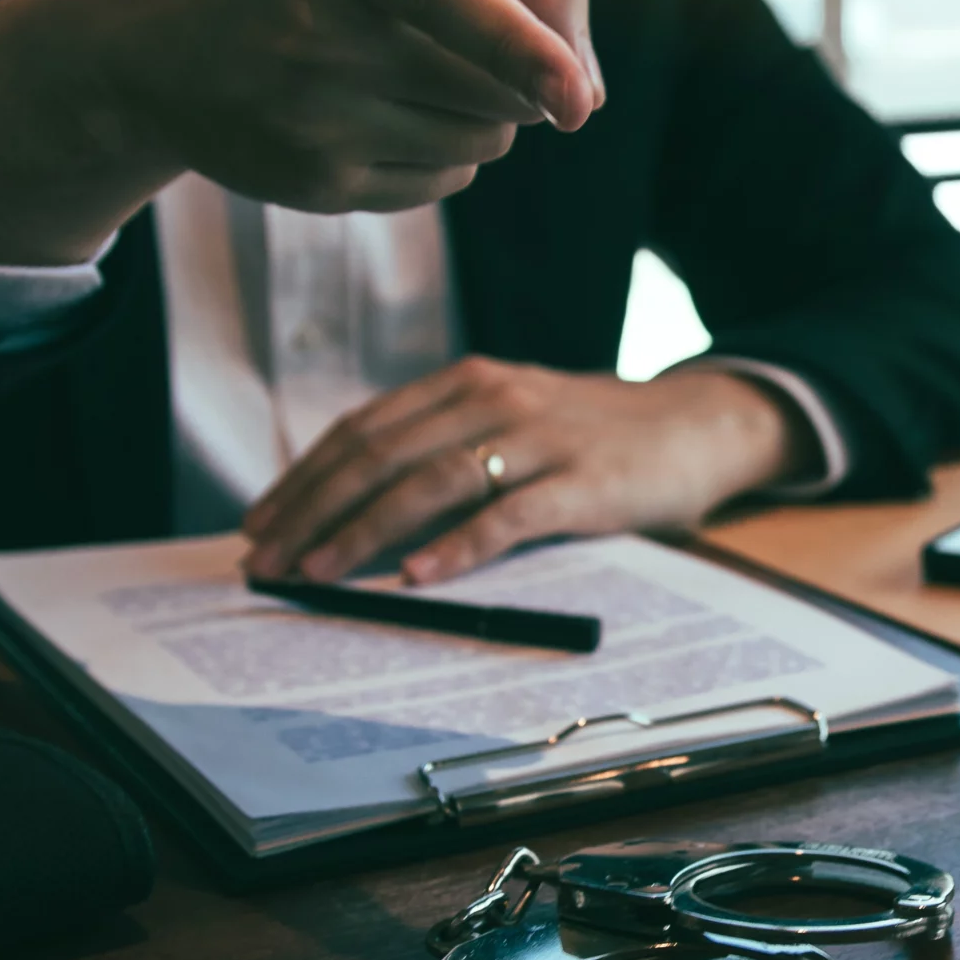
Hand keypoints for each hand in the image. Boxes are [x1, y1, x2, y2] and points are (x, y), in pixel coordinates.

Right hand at [0, 0, 602, 264]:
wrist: (141, 36)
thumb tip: (588, 98)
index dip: (525, 46)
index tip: (575, 98)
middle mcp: (323, 31)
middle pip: (504, 85)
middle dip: (515, 68)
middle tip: (444, 32)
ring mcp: (313, 120)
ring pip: (489, 138)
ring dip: (484, 108)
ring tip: (401, 66)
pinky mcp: (314, 187)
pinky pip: (448, 180)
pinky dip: (444, 149)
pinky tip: (372, 109)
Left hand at [241, 360, 817, 582]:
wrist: (699, 424)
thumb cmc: (596, 435)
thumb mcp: (513, 418)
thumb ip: (447, 444)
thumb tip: (358, 502)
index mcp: (467, 381)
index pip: (364, 428)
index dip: (304, 476)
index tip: (260, 522)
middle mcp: (493, 398)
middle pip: (381, 454)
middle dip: (313, 509)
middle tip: (267, 558)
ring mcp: (539, 438)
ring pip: (430, 482)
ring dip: (363, 530)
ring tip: (317, 570)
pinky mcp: (583, 483)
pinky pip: (507, 516)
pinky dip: (455, 547)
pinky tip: (415, 577)